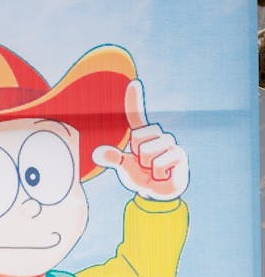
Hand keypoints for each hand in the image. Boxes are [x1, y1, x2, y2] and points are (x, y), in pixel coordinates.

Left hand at [92, 79, 188, 200]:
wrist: (159, 193)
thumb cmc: (142, 176)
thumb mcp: (125, 168)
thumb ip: (113, 159)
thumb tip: (97, 153)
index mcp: (143, 136)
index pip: (137, 116)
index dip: (134, 100)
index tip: (132, 83)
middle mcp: (158, 135)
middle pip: (139, 137)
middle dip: (137, 155)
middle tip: (144, 165)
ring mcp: (170, 144)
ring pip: (148, 152)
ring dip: (147, 167)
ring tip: (153, 171)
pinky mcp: (180, 155)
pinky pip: (159, 163)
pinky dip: (157, 174)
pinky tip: (163, 175)